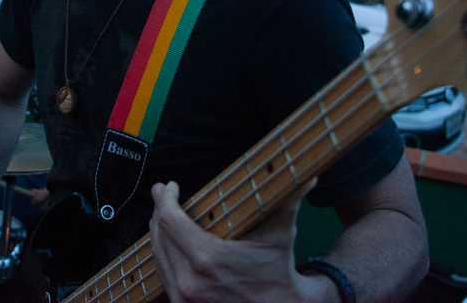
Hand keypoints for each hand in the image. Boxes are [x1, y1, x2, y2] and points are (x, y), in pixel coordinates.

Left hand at [148, 179, 331, 302]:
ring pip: (158, 255)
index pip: (170, 221)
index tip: (170, 186)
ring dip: (158, 231)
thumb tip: (308, 175)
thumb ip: (288, 200)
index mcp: (208, 259)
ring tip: (164, 212)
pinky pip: (163, 273)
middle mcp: (190, 282)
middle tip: (163, 193)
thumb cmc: (278, 270)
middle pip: (159, 236)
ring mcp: (184, 299)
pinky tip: (169, 240)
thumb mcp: (281, 234)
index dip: (166, 199)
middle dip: (160, 210)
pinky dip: (164, 253)